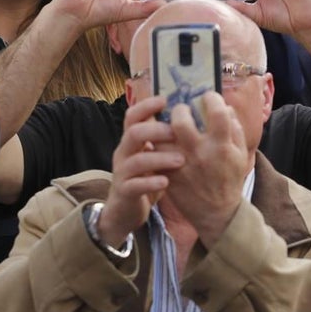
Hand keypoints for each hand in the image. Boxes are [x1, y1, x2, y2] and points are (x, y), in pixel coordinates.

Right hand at [98, 96, 183, 246]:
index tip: (165, 99)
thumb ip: (162, 141)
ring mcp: (122, 173)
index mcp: (131, 141)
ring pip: (136, 159)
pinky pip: (135, 185)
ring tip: (181, 159)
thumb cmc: (145, 179)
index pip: (133, 116)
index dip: (146, 106)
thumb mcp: (152, 156)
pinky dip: (151, 182)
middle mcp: (123, 153)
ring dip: (159, 157)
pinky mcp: (125, 192)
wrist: (124, 212)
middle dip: (156, 130)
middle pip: (133, 132)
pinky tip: (167, 181)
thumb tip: (188, 119)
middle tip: (178, 132)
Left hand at [158, 93, 249, 245]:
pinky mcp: (168, 175)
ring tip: (169, 126)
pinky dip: (158, 144)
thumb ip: (235, 129)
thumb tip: (225, 107)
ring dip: (164, 127)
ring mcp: (181, 165)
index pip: (217, 112)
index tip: (207, 97)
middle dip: (179, 109)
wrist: (217, 213)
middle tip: (181, 110)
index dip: (212, 99)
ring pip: (161, 136)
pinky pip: (156, 152)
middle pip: (180, 121)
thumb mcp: (240, 154)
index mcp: (222, 146)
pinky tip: (164, 141)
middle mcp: (200, 153)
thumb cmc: (229, 179)